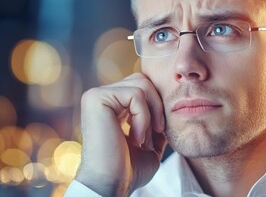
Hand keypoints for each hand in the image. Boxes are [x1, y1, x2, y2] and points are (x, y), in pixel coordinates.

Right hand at [76, 72, 166, 196]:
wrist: (111, 185)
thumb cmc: (128, 168)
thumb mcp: (149, 140)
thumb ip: (154, 120)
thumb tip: (169, 102)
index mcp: (110, 104)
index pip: (142, 87)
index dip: (157, 105)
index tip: (158, 131)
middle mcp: (100, 96)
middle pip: (143, 80)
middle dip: (157, 105)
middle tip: (157, 131)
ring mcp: (96, 95)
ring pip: (141, 85)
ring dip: (151, 113)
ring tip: (145, 137)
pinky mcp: (96, 98)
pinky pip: (135, 94)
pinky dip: (143, 117)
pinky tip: (137, 138)